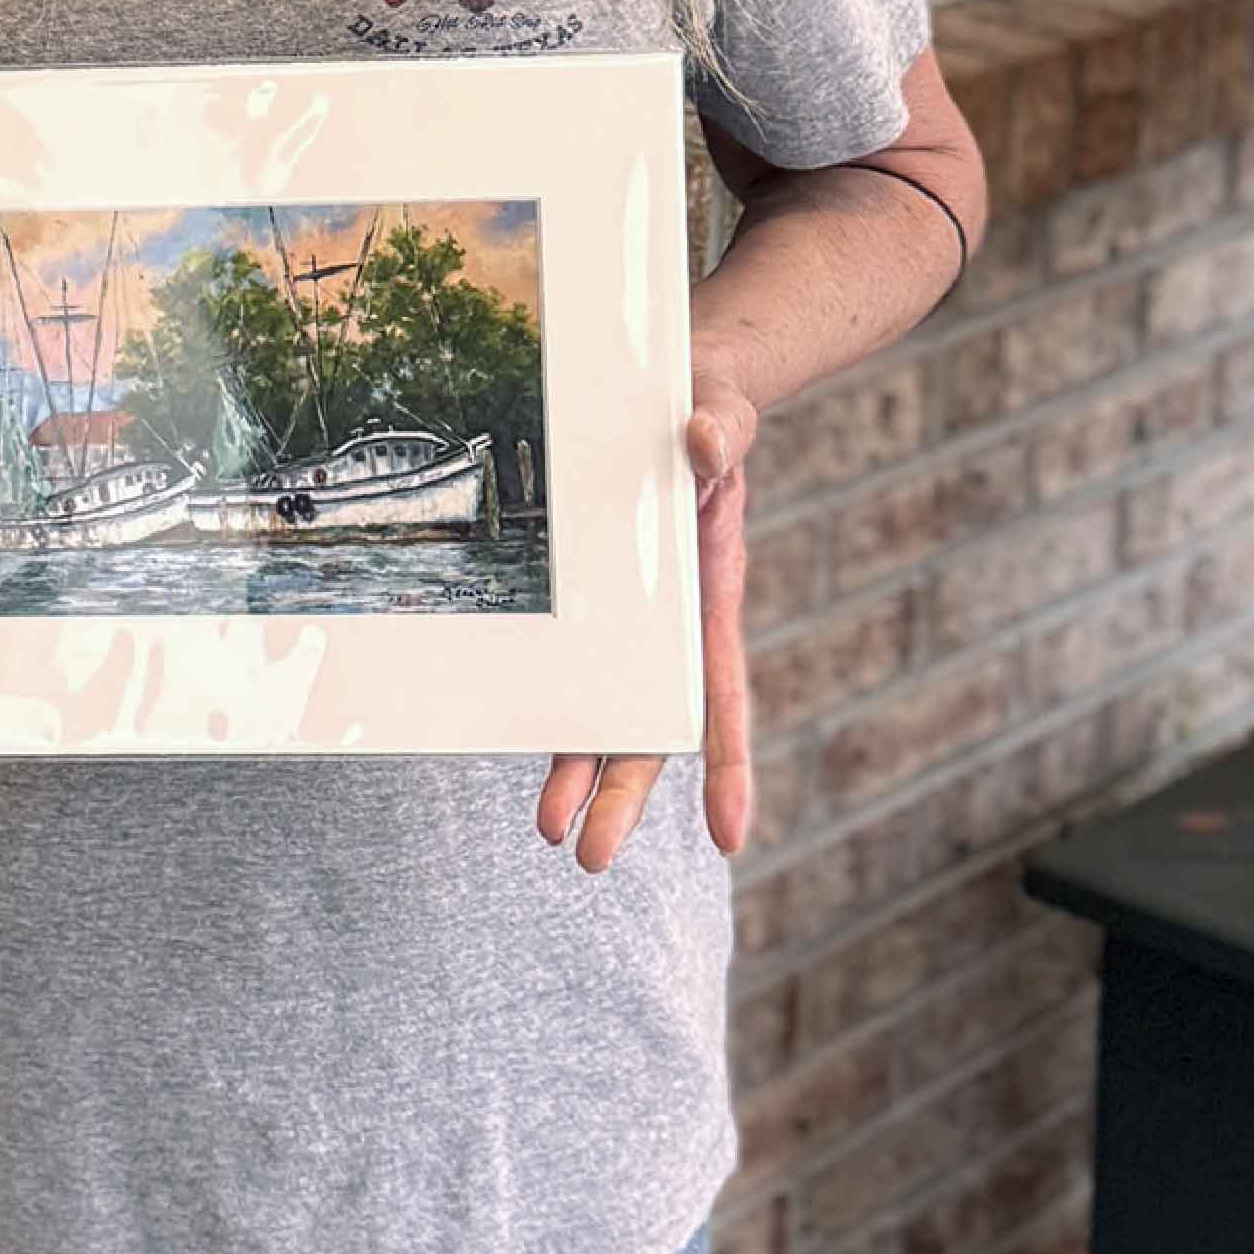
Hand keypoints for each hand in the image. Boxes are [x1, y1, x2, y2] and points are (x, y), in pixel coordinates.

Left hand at [539, 370, 761, 875]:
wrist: (686, 394)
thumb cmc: (709, 408)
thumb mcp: (719, 411)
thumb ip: (720, 432)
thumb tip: (704, 443)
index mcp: (711, 594)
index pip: (721, 694)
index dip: (726, 766)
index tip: (728, 837)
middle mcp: (673, 624)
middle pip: (651, 727)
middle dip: (624, 796)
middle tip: (590, 860)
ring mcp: (632, 618)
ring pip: (605, 710)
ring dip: (578, 772)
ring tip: (549, 832)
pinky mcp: (596, 600)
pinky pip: (570, 662)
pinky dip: (553, 708)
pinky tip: (525, 750)